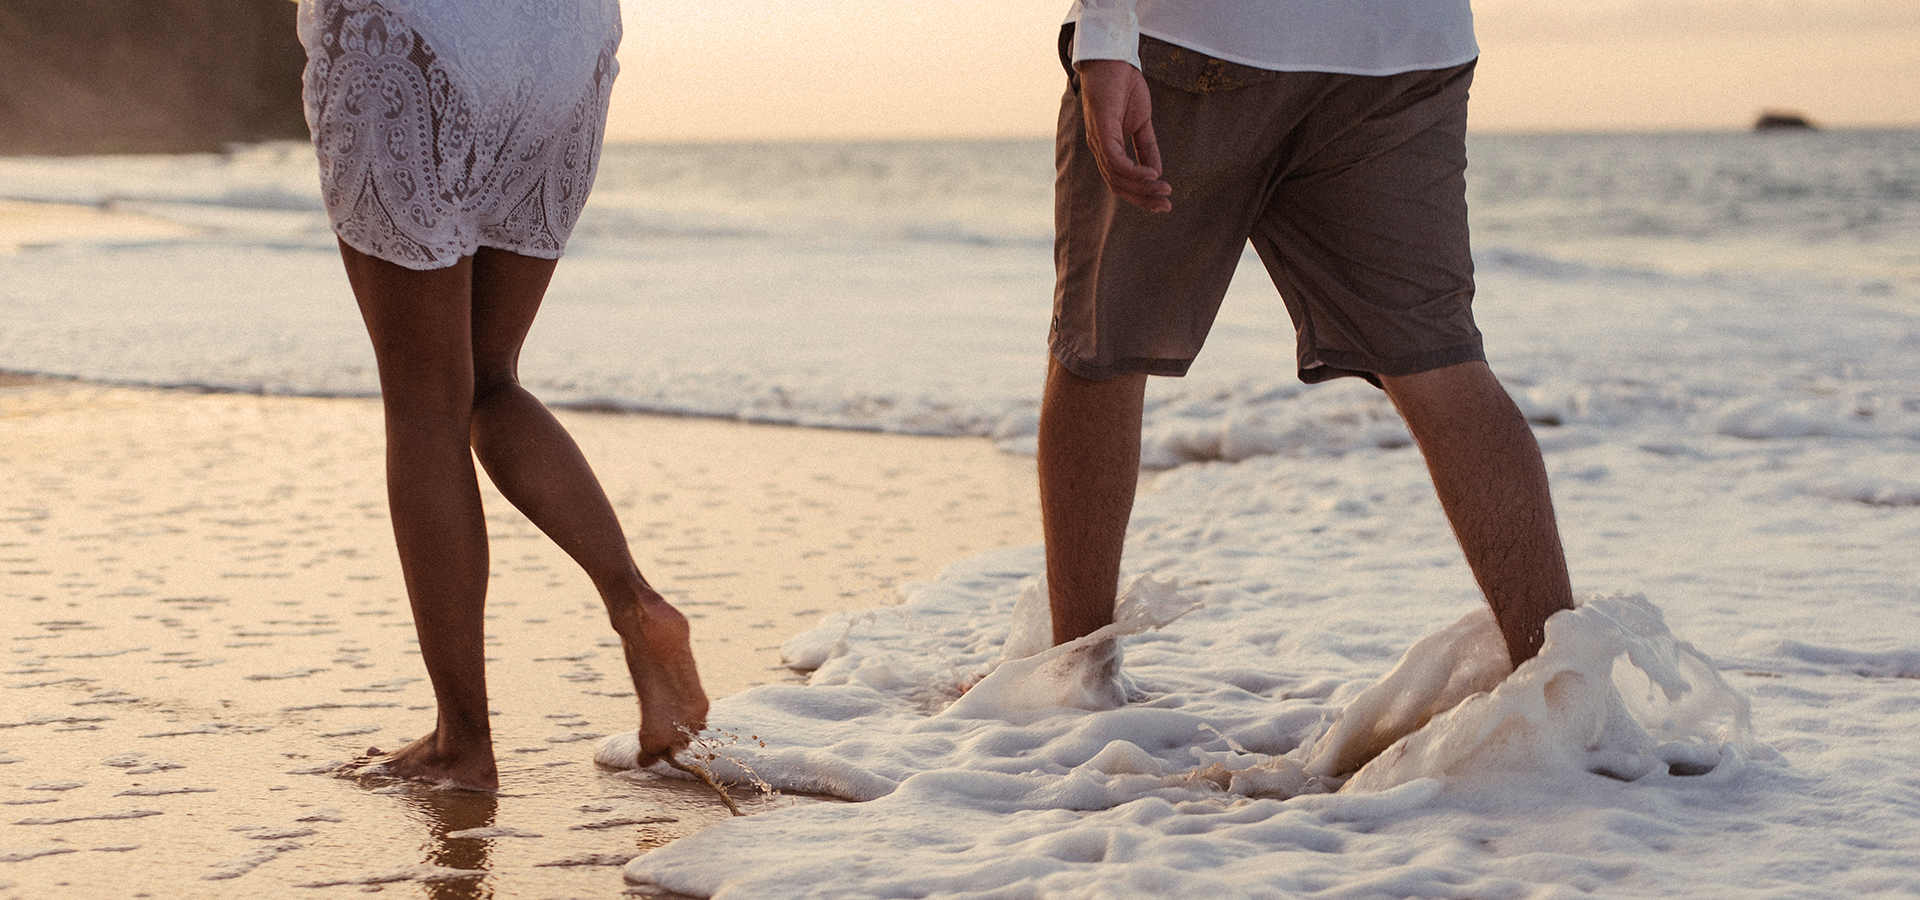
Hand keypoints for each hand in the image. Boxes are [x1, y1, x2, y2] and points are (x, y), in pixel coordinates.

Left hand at [1075, 59, 1172, 212]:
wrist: (1113, 58)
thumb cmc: (1123, 86)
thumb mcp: (1141, 122)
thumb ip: (1146, 147)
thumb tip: (1157, 173)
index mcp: (1108, 148)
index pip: (1122, 181)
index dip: (1142, 195)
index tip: (1164, 204)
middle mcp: (1100, 148)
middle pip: (1118, 185)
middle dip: (1142, 199)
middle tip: (1165, 207)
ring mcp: (1099, 140)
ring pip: (1117, 177)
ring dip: (1142, 187)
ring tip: (1163, 190)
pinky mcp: (1102, 129)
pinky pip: (1116, 160)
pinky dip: (1133, 171)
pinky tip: (1152, 174)